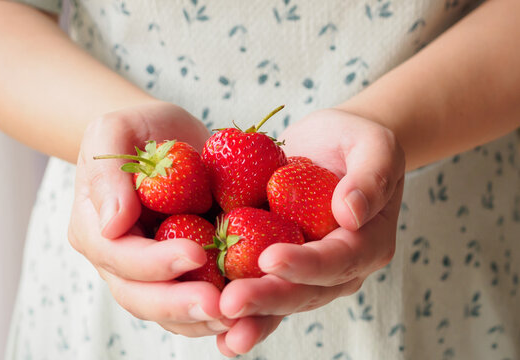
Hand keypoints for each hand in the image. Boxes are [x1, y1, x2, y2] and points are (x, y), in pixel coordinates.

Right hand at [68, 101, 234, 336]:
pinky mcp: (184, 271)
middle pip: (142, 297)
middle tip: (220, 305)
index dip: (155, 262)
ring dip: (203, 318)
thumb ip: (108, 175)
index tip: (195, 253)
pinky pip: (199, 296)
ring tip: (240, 316)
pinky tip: (251, 308)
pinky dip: (222, 308)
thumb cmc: (137, 130)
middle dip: (180, 304)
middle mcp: (120, 261)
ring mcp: (152, 271)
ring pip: (170, 311)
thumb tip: (112, 225)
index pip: (120, 258)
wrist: (164, 138)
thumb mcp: (113, 133)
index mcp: (96, 231)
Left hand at [215, 108, 404, 355]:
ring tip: (219, 320)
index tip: (270, 258)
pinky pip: (264, 287)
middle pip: (305, 291)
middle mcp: (339, 267)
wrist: (332, 144)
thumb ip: (371, 176)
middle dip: (268, 298)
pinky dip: (244, 309)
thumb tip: (351, 213)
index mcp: (368, 242)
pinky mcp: (282, 263)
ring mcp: (308, 269)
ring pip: (282, 299)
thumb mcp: (375, 145)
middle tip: (231, 303)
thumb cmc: (356, 141)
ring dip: (251, 314)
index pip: (338, 260)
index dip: (305, 264)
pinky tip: (216, 326)